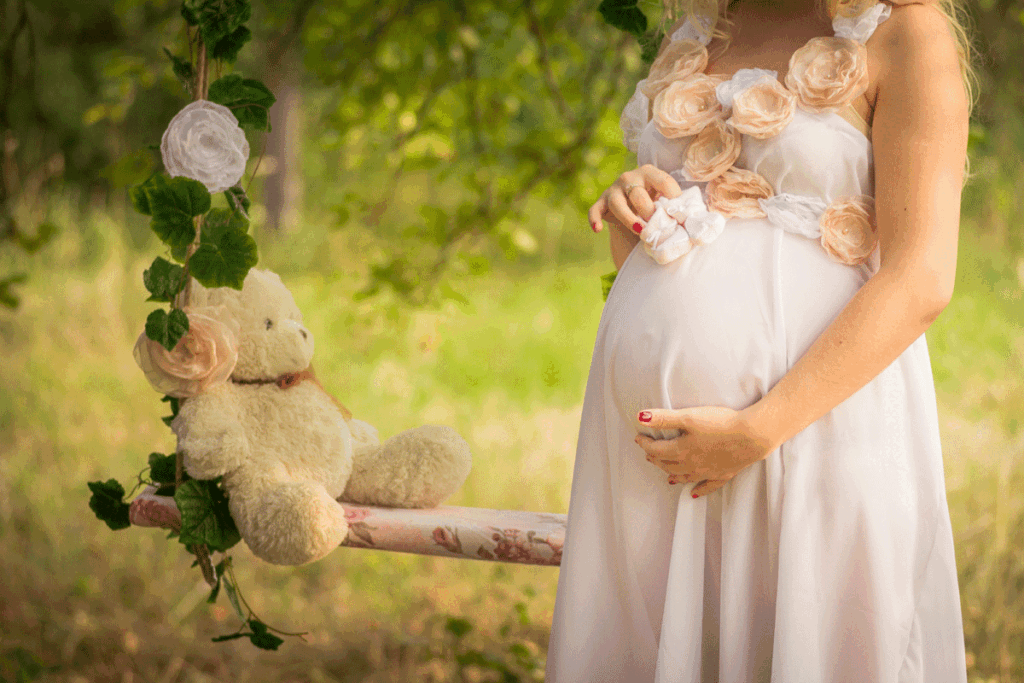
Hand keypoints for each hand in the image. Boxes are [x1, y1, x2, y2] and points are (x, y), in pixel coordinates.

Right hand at [588, 164, 682, 233]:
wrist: (632, 206)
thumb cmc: (654, 203)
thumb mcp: (665, 199)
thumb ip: (677, 204)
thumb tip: (694, 219)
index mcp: (650, 172)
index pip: (664, 182)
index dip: (673, 200)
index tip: (679, 217)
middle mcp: (630, 177)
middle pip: (638, 194)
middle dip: (648, 212)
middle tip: (658, 226)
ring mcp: (613, 189)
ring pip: (618, 204)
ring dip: (630, 220)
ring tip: (641, 231)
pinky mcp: (601, 202)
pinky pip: (595, 210)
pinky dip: (594, 219)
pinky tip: (597, 229)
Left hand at [634, 406, 777, 497]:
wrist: (752, 436)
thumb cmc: (720, 424)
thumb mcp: (688, 417)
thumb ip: (662, 418)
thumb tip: (639, 418)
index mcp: (681, 451)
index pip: (656, 449)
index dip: (645, 443)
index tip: (638, 438)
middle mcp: (691, 465)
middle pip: (668, 464)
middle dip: (656, 458)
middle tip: (649, 453)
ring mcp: (707, 472)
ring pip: (684, 476)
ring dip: (672, 474)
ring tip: (665, 475)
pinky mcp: (723, 474)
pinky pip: (707, 486)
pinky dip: (698, 489)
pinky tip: (693, 493)